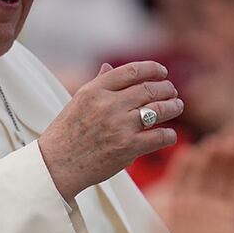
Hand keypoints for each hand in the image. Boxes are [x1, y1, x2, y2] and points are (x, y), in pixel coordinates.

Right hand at [37, 61, 182, 200]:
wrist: (56, 165)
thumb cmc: (66, 134)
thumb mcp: (78, 102)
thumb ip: (97, 84)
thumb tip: (109, 67)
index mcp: (95, 90)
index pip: (132, 71)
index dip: (153, 69)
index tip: (162, 72)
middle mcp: (108, 105)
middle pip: (149, 89)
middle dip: (167, 89)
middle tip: (172, 92)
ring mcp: (120, 126)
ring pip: (159, 109)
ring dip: (173, 107)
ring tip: (176, 106)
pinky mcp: (128, 148)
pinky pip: (159, 136)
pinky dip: (169, 135)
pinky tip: (169, 134)